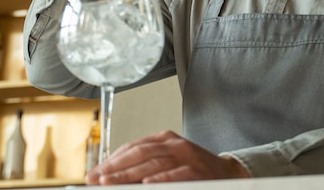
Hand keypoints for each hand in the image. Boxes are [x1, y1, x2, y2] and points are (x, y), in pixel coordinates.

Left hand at [85, 130, 249, 184]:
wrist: (229, 174)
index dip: (111, 160)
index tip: (94, 174)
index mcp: (165, 139)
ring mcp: (186, 156)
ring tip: (109, 182)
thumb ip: (146, 164)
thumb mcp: (170, 161)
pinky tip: (145, 184)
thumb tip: (114, 177)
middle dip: (114, 168)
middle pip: (138, 154)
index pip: (133, 147)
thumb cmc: (195, 169)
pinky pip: (175, 174)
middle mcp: (174, 144)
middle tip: (95, 179)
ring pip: (152, 164)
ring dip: (128, 175)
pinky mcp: (196, 170)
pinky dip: (159, 179)